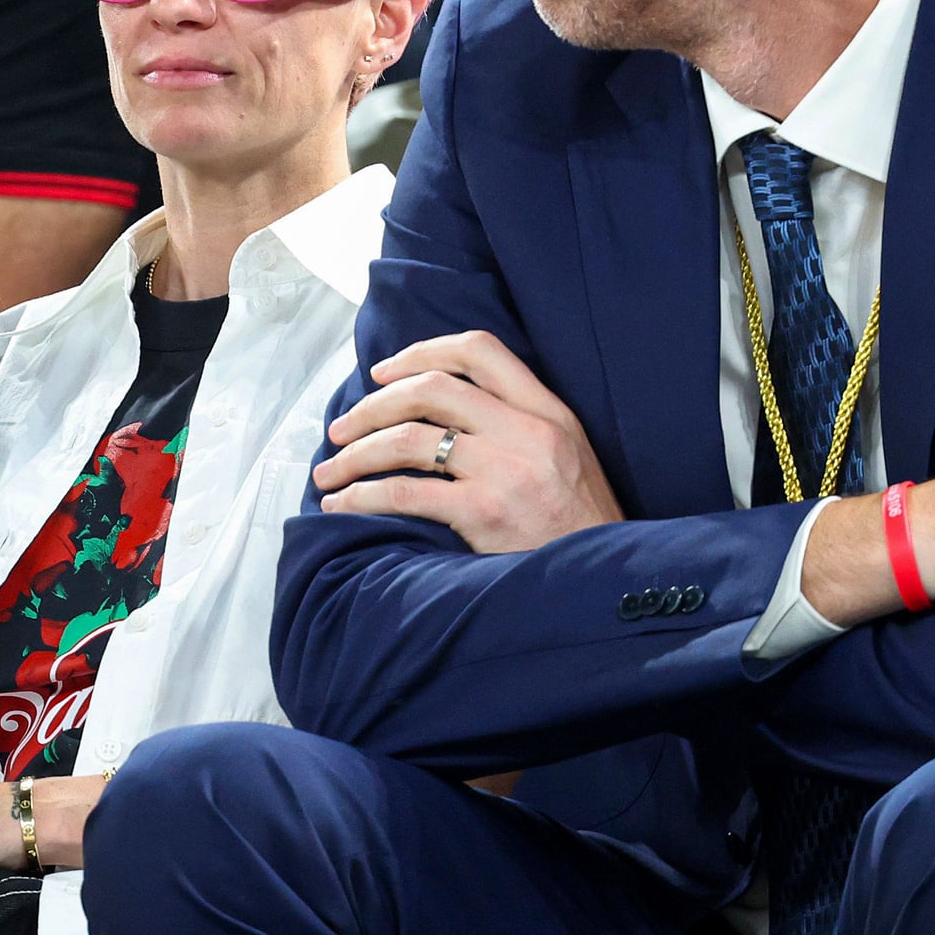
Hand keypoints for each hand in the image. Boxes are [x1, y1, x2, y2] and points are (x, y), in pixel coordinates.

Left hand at [315, 331, 622, 554]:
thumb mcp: (567, 458)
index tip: (382, 372)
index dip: (421, 352)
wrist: (606, 585)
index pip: (479, 349)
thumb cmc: (578, 529)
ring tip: (328, 474)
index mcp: (549, 411)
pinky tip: (343, 507)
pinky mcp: (486, 513)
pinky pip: (407, 492)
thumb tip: (440, 410)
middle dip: (371, 406)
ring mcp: (507, 471)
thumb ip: (517, 426)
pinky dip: (364, 496)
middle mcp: (529, 431)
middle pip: (430, 389)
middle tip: (340, 430)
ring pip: (408, 438)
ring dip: (356, 453)